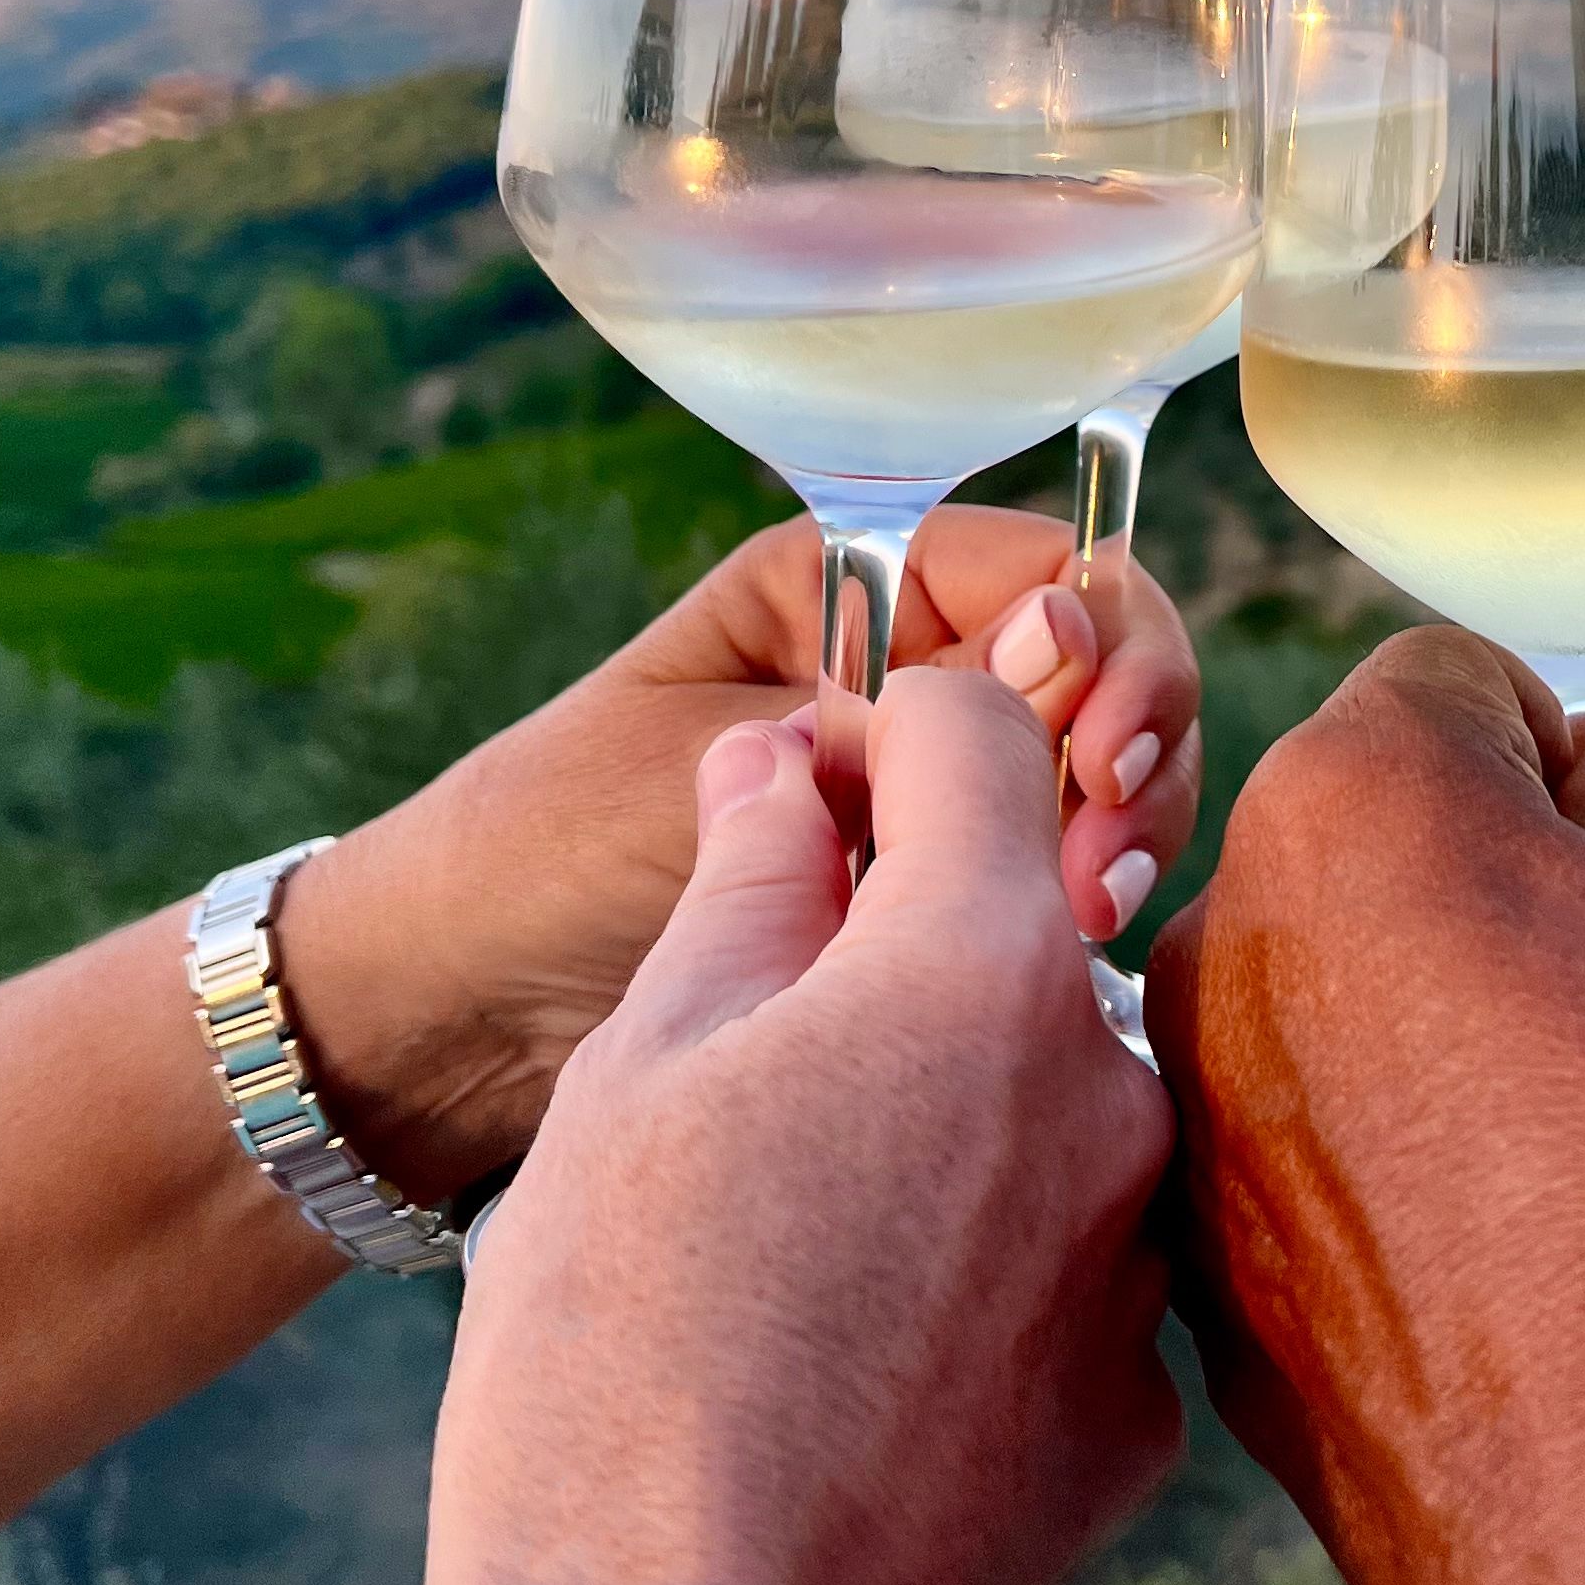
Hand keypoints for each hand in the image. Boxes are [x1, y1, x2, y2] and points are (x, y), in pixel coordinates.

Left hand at [280, 505, 1199, 1200]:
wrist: (451, 1013)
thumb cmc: (538, 853)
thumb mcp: (706, 760)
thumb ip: (887, 710)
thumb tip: (1066, 639)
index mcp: (846, 587)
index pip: (1051, 571)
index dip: (1110, 650)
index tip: (1100, 758)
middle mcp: (905, 667)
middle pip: (1105, 672)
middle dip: (1133, 757)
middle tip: (1101, 874)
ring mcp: (929, 785)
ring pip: (1100, 780)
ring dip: (1121, 839)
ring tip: (1091, 925)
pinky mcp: (929, 897)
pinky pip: (1046, 878)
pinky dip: (1076, 913)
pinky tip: (1072, 965)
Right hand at [413, 672, 1180, 1584]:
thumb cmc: (612, 1357)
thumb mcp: (638, 1073)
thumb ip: (747, 889)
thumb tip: (785, 770)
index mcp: (979, 970)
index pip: (980, 737)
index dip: (881, 735)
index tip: (809, 790)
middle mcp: (1112, 1091)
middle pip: (1015, 943)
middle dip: (902, 957)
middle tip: (752, 1063)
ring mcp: (1143, 1262)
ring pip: (1045, 1116)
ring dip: (949, 1125)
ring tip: (793, 1245)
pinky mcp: (1139, 1411)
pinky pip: (1065, 1282)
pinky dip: (981, 1288)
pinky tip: (860, 1364)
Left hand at [1145, 631, 1584, 1584]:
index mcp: (1357, 808)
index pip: (1467, 691)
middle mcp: (1221, 949)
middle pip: (1382, 849)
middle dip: (1514, 895)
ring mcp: (1197, 1134)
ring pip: (1343, 1009)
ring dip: (1455, 1039)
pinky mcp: (1210, 1293)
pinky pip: (1317, 1162)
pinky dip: (1408, 1179)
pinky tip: (1538, 1277)